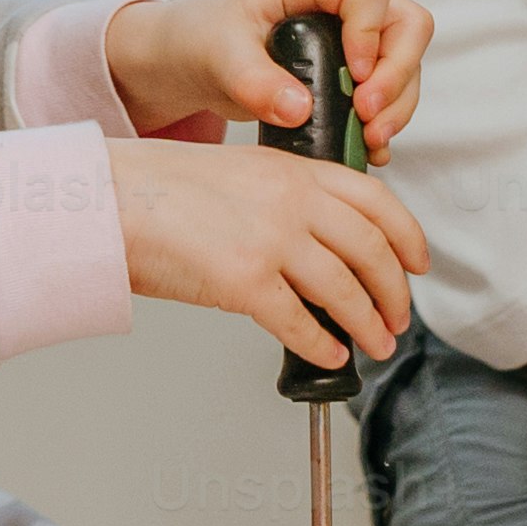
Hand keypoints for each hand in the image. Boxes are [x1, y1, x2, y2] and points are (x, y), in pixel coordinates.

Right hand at [107, 135, 425, 373]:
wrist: (108, 200)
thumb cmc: (158, 189)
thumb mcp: (238, 170)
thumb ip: (285, 195)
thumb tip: (318, 243)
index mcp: (292, 169)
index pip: (376, 200)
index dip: (408, 237)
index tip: (418, 262)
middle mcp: (290, 201)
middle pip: (371, 251)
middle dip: (394, 293)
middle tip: (398, 317)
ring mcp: (270, 241)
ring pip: (345, 291)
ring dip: (368, 325)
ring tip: (376, 344)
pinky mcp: (244, 283)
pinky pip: (300, 324)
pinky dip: (323, 346)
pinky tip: (330, 356)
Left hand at [111, 0, 430, 150]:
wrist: (192, 58)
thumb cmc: (201, 39)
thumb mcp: (217, 58)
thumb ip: (254, 82)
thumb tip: (299, 109)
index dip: (370, 31)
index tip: (351, 75)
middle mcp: (340, 0)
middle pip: (407, 22)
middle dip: (397, 74)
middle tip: (366, 117)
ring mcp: (353, 33)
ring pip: (407, 59)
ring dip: (398, 103)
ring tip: (368, 140)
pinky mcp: (356, 65)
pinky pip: (394, 88)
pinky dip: (389, 119)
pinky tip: (369, 148)